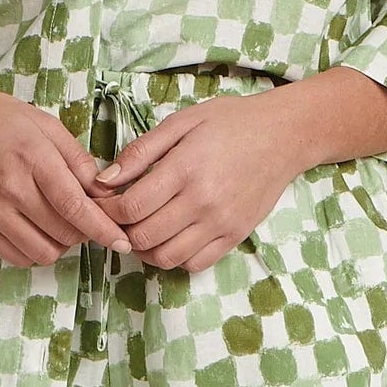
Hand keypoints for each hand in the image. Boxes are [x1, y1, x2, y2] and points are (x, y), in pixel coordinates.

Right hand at [0, 87, 135, 267]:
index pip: (76, 206)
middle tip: (85, 215)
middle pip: (64, 232)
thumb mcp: (41, 122)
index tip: (123, 241)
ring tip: (59, 221)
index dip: (104, 229)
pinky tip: (37, 228)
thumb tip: (105, 190)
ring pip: (43, 252)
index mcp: (32, 158)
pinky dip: (36, 250)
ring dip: (61, 244)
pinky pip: (17, 256)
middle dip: (85, 231)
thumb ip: (76, 157)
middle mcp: (10, 188)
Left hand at [85, 92, 301, 272]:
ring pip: (166, 257)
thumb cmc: (230, 122)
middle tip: (117, 216)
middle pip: (144, 236)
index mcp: (185, 169)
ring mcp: (221, 223)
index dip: (107, 209)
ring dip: (144, 248)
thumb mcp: (182, 122)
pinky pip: (194, 264)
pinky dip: (174, 258)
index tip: (103, 201)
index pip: (131, 207)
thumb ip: (141, 151)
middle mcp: (203, 202)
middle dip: (121, 230)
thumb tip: (104, 180)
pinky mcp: (235, 236)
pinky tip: (170, 236)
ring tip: (141, 228)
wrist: (284, 135)